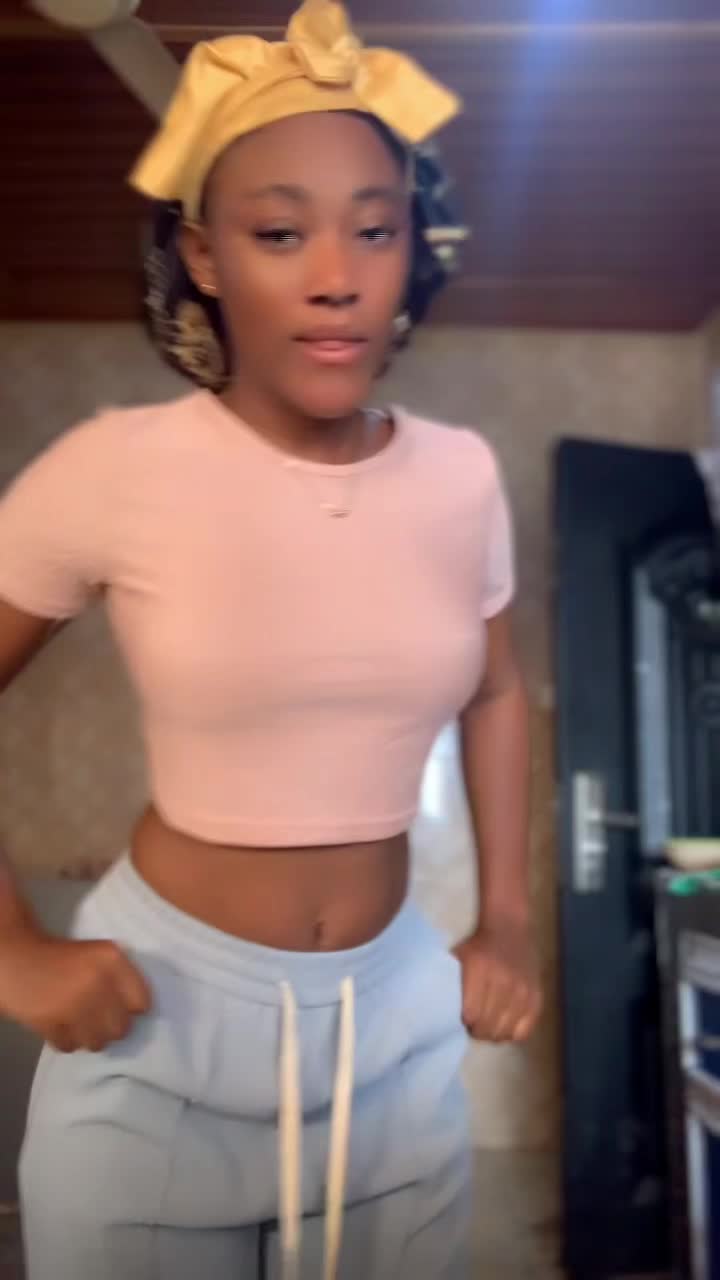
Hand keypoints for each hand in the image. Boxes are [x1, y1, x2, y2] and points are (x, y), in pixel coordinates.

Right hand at [0, 925, 150, 1052]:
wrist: (19, 959)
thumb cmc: (63, 957)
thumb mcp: (101, 954)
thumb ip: (122, 977)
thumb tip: (140, 1011)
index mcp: (112, 959)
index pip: (142, 1002)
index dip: (133, 1008)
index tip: (123, 1007)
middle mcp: (97, 982)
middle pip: (122, 1029)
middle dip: (112, 1027)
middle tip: (100, 1019)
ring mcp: (73, 1005)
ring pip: (98, 1043)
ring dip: (90, 1037)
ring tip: (80, 1023)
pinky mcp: (50, 1023)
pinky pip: (71, 1046)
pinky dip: (68, 1040)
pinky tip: (62, 1025)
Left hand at [453, 919, 541, 1042]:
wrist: (509, 928)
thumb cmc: (478, 945)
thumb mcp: (458, 957)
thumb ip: (450, 982)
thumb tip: (440, 1011)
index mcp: (480, 970)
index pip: (471, 1014)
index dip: (464, 1021)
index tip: (462, 1018)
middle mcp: (503, 982)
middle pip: (487, 1026)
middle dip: (477, 1030)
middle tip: (474, 1025)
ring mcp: (523, 992)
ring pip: (505, 1032)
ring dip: (493, 1034)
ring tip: (488, 1026)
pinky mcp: (536, 998)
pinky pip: (524, 1031)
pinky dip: (512, 1034)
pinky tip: (505, 1025)